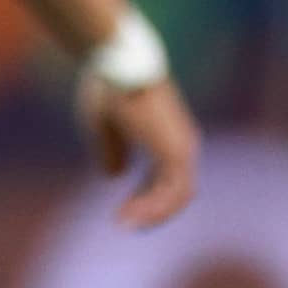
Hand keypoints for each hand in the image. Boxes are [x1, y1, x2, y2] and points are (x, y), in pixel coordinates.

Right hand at [77, 74, 200, 228]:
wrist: (116, 63)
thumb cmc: (109, 86)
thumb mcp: (106, 126)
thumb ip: (113, 150)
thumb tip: (114, 175)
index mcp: (167, 137)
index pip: (165, 179)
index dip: (145, 198)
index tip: (122, 210)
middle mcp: (181, 144)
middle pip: (175, 192)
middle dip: (149, 210)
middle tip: (123, 223)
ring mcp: (181, 149)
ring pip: (177, 198)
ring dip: (151, 215)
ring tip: (123, 224)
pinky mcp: (175, 153)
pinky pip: (172, 193)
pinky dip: (154, 209)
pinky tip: (129, 217)